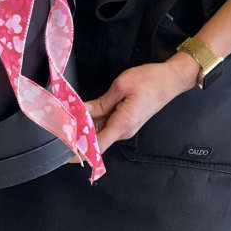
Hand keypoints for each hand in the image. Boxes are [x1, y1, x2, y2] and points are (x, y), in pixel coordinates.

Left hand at [65, 51, 198, 163]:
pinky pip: (107, 124)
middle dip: (78, 133)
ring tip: (69, 114)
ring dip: (86, 125)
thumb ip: (100, 103)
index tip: (64, 150)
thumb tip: (83, 112)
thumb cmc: (150, 81)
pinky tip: (84, 111)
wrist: (171, 79)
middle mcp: (124, 130)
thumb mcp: (121, 86)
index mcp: (123, 124)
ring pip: (100, 130)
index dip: (79, 150)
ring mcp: (126, 126)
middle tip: (60, 123)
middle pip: (95, 138)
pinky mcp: (126, 120)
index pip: (97, 146)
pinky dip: (95, 120)